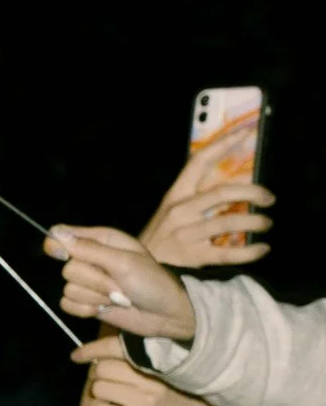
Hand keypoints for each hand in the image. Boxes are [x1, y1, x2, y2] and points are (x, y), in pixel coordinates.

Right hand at [44, 225, 194, 339]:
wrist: (165, 313)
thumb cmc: (152, 282)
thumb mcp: (124, 262)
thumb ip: (90, 249)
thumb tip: (56, 233)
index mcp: (101, 241)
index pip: (63, 235)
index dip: (57, 244)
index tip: (62, 255)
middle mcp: (90, 259)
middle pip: (67, 269)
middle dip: (94, 281)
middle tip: (119, 285)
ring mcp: (87, 282)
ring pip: (68, 289)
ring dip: (95, 297)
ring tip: (118, 297)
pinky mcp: (85, 302)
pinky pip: (68, 305)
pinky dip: (87, 310)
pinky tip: (105, 308)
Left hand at [76, 348, 220, 405]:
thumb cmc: (180, 401)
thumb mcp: (164, 376)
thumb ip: (140, 365)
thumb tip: (102, 357)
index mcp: (155, 364)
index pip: (116, 349)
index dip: (92, 350)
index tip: (77, 355)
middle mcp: (149, 378)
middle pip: (101, 368)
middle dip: (98, 378)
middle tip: (107, 388)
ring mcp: (144, 399)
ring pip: (98, 388)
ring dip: (98, 397)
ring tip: (113, 402)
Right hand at [139, 142, 274, 268]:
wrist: (135, 274)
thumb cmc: (158, 243)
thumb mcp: (170, 215)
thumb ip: (198, 199)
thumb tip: (237, 186)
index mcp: (174, 196)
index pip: (199, 161)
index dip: (224, 143)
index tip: (247, 131)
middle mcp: (179, 212)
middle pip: (222, 192)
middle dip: (253, 191)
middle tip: (269, 198)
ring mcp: (186, 235)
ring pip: (230, 222)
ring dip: (256, 221)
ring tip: (266, 223)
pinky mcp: (193, 258)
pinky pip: (228, 253)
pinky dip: (250, 251)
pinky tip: (262, 249)